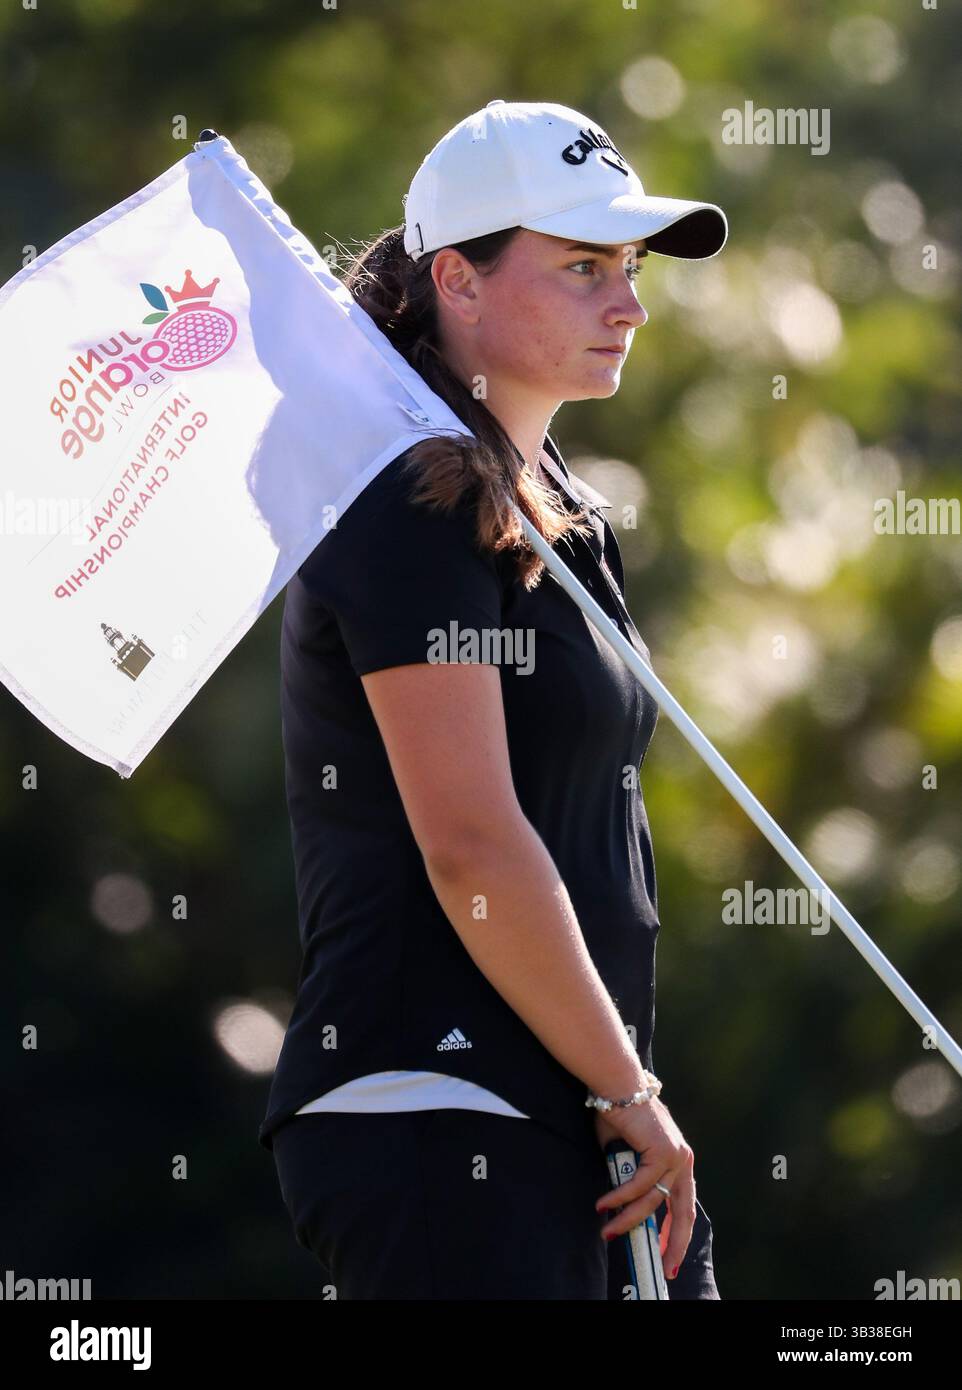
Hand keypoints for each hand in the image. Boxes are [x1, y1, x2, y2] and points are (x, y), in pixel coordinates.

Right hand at [593, 1096, 695, 1283]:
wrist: (618, 1086)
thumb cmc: (619, 1115)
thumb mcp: (628, 1153)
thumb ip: (631, 1177)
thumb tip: (622, 1207)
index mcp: (678, 1161)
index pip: (683, 1204)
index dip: (677, 1231)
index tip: (669, 1253)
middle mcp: (682, 1160)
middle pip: (683, 1211)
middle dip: (675, 1243)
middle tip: (665, 1266)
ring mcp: (675, 1156)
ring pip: (653, 1201)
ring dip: (628, 1219)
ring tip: (608, 1231)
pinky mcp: (661, 1152)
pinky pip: (640, 1185)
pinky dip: (620, 1197)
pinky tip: (604, 1205)